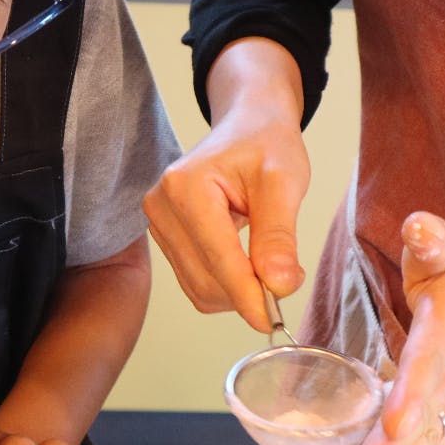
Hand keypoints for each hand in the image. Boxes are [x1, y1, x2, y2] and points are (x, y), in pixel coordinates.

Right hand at [143, 51, 310, 331]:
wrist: (249, 125)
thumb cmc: (266, 143)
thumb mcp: (284, 181)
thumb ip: (278, 235)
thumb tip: (279, 286)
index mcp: (186, 187)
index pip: (218, 261)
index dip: (249, 296)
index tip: (277, 320)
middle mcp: (161, 207)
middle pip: (204, 282)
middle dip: (247, 294)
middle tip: (287, 279)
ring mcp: (158, 224)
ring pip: (198, 288)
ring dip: (237, 292)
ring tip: (268, 262)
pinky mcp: (165, 237)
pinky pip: (195, 281)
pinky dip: (225, 285)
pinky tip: (247, 262)